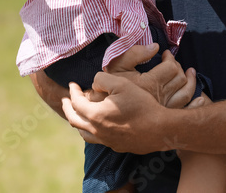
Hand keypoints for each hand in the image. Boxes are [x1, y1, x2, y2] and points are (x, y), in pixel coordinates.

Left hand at [63, 74, 178, 152]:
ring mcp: (106, 141)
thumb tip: (94, 85)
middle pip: (74, 120)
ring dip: (78, 122)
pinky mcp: (116, 146)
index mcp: (95, 115)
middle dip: (67, 108)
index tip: (72, 84)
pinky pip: (97, 139)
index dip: (72, 92)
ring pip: (84, 134)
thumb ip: (102, 80)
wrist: (159, 129)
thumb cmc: (141, 104)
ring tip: (78, 114)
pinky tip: (98, 126)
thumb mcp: (121, 84)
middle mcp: (97, 131)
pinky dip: (91, 130)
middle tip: (65, 99)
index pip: (76, 103)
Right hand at [104, 43, 196, 108]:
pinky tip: (201, 99)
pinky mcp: (164, 119)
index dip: (170, 58)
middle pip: (180, 79)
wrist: (102, 115)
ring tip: (190, 74)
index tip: (166, 55)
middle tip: (173, 63)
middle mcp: (159, 97)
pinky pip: (185, 112)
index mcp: (149, 83)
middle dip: (179, 67)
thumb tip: (155, 47)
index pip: (170, 67)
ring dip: (191, 82)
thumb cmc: (107, 89)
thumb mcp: (116, 66)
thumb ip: (135, 53)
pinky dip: (196, 104)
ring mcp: (163, 109)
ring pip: (186, 94)